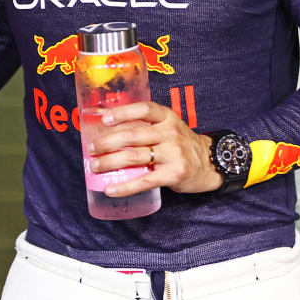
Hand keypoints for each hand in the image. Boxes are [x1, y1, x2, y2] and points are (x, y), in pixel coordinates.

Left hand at [87, 101, 221, 196]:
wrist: (209, 163)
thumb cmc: (180, 144)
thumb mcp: (167, 127)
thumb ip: (144, 125)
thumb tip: (107, 126)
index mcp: (167, 117)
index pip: (143, 109)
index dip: (122, 113)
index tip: (104, 120)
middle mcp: (170, 133)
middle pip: (133, 135)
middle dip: (107, 142)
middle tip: (90, 149)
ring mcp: (173, 154)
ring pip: (134, 156)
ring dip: (110, 162)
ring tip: (94, 166)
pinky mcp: (174, 174)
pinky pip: (144, 181)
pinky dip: (124, 187)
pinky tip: (110, 189)